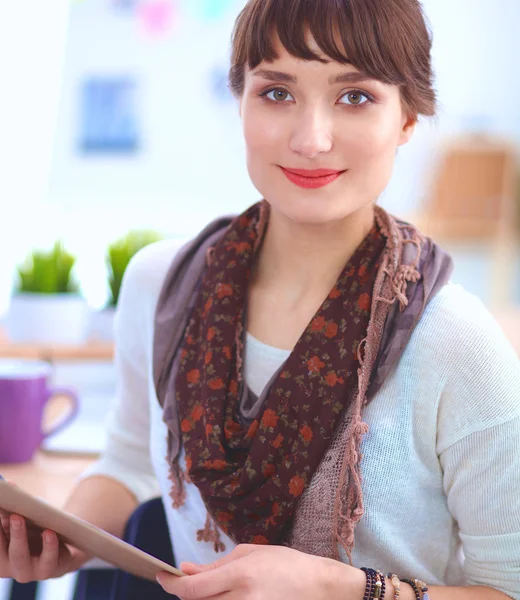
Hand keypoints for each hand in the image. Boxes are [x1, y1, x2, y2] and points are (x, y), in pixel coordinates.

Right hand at [0, 482, 89, 581]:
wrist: (66, 544)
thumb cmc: (38, 528)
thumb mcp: (25, 517)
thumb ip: (14, 506)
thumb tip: (9, 485)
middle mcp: (10, 568)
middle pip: (1, 552)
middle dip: (0, 530)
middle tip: (4, 512)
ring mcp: (30, 572)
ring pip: (20, 556)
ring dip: (18, 536)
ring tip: (19, 517)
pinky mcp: (51, 570)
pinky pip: (48, 559)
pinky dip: (48, 545)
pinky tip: (48, 532)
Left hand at [156, 543, 365, 599]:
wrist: (318, 588)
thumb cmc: (285, 564)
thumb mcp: (250, 554)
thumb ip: (215, 565)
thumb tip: (186, 569)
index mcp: (241, 576)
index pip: (193, 590)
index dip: (172, 585)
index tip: (161, 576)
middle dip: (187, 592)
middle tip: (188, 580)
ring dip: (204, 599)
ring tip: (213, 588)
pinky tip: (223, 596)